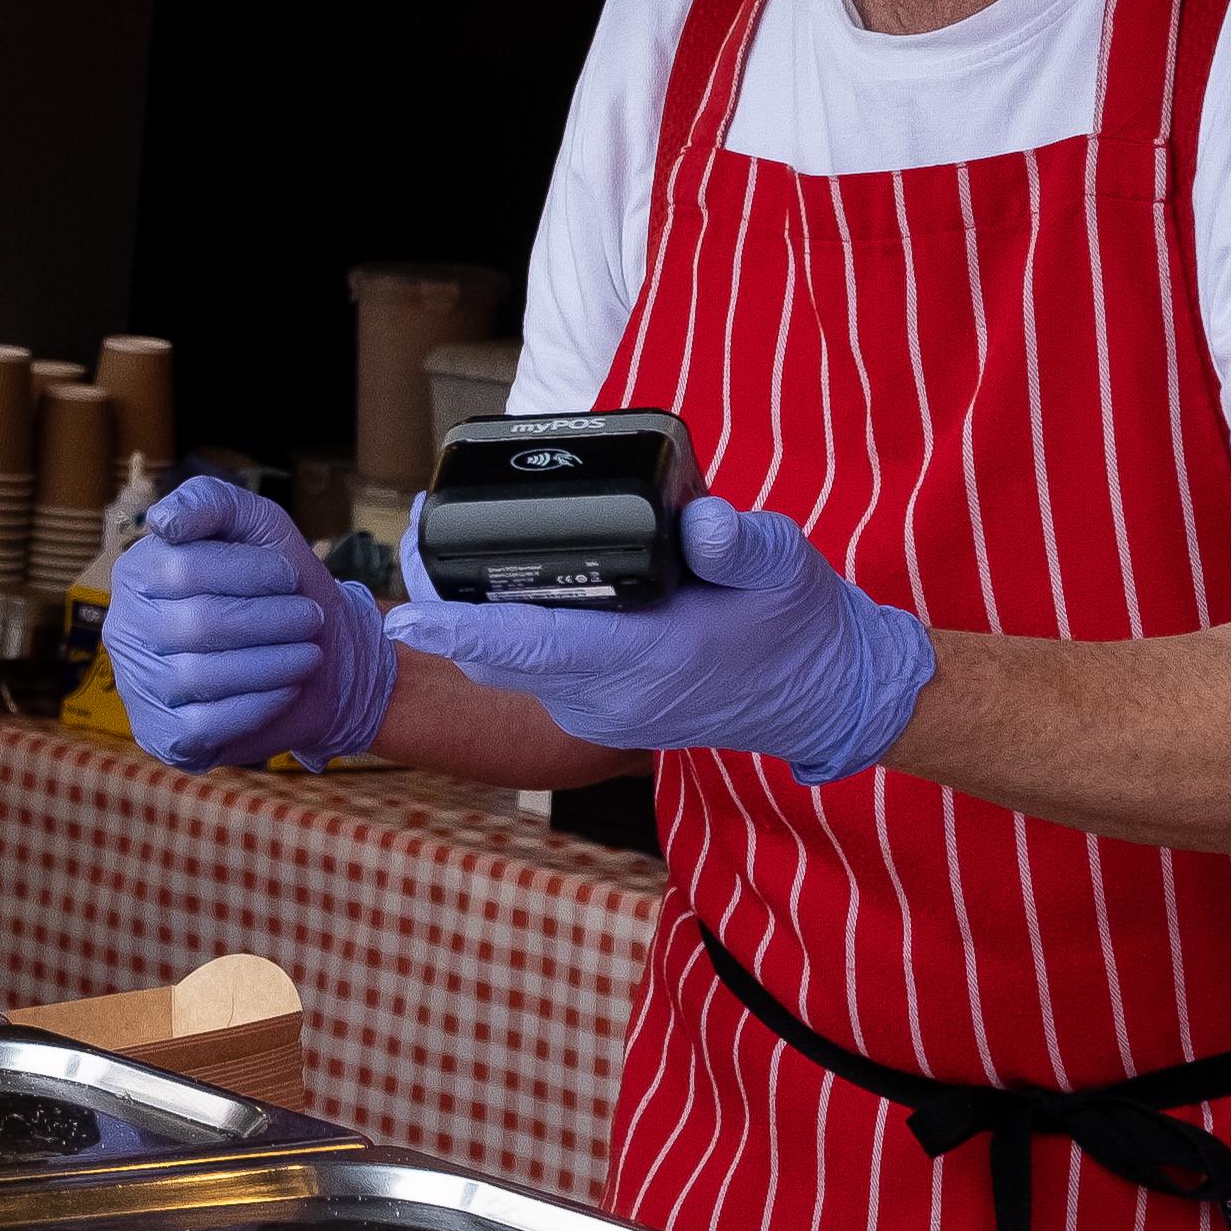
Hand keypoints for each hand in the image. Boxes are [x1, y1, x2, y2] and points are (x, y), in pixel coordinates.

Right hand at [103, 476, 395, 772]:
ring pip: (202, 675)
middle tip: (310, 618)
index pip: (182, 568)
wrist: (315, 656)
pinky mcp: (163, 734)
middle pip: (197, 623)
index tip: (288, 575)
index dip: (247, 570)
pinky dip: (259, 704)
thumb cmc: (278, 587)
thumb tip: (163, 522)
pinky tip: (287, 688)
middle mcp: (125, 630)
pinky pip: (207, 725)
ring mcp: (139, 686)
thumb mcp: (254, 525)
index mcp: (137, 574)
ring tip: (309, 652)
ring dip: (272, 663)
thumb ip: (210, 501)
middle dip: (269, 619)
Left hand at [382, 494, 933, 783]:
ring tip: (438, 538)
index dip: (463, 626)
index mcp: (645, 664)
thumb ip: (741, 542)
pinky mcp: (597, 707)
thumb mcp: (786, 566)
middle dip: (441, 598)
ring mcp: (598, 711)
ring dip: (463, 612)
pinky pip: (528, 669)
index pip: (535, 645)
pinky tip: (489, 578)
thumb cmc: (801, 625)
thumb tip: (699, 520)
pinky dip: (497, 628)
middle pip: (494, 655)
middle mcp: (607, 699)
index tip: (406, 612)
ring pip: (503, 666)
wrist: (825, 694)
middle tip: (418, 522)